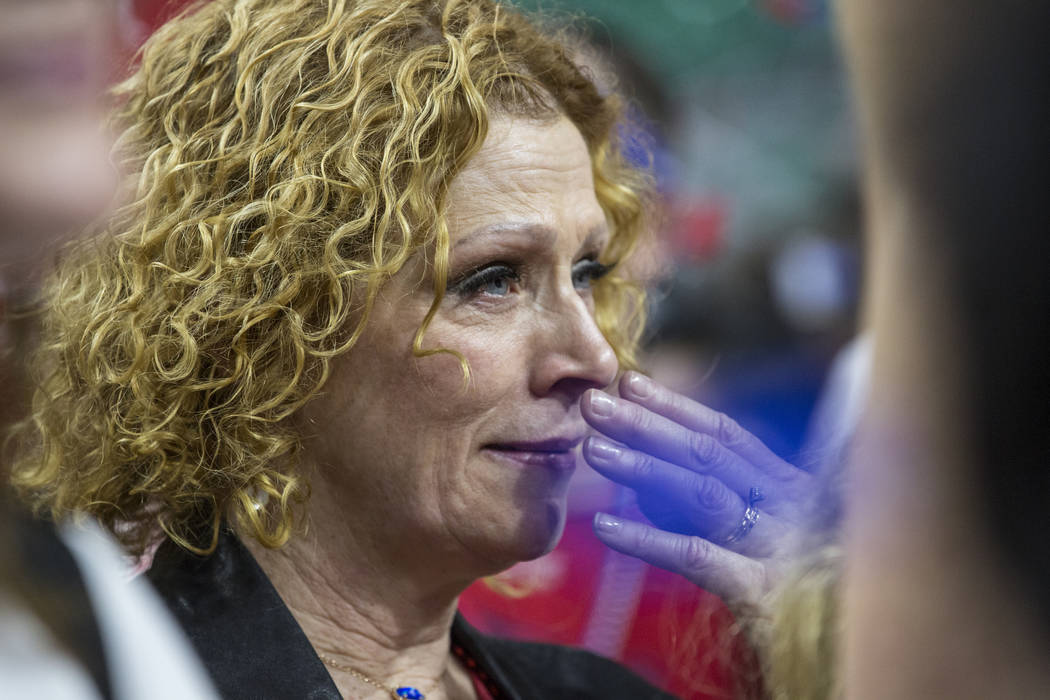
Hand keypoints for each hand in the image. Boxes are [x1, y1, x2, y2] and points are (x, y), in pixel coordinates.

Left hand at [581, 371, 812, 607]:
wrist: (859, 651)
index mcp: (791, 490)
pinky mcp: (767, 593)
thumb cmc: (811, 596)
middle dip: (647, 424)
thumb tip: (655, 485)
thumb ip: (726, 511)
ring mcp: (781, 547)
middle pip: (709, 454)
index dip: (676, 407)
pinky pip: (698, 557)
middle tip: (593, 403)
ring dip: (643, 467)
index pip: (727, 436)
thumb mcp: (773, 541)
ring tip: (592, 449)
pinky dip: (649, 540)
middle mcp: (789, 507)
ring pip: (703, 495)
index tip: (631, 383)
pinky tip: (605, 526)